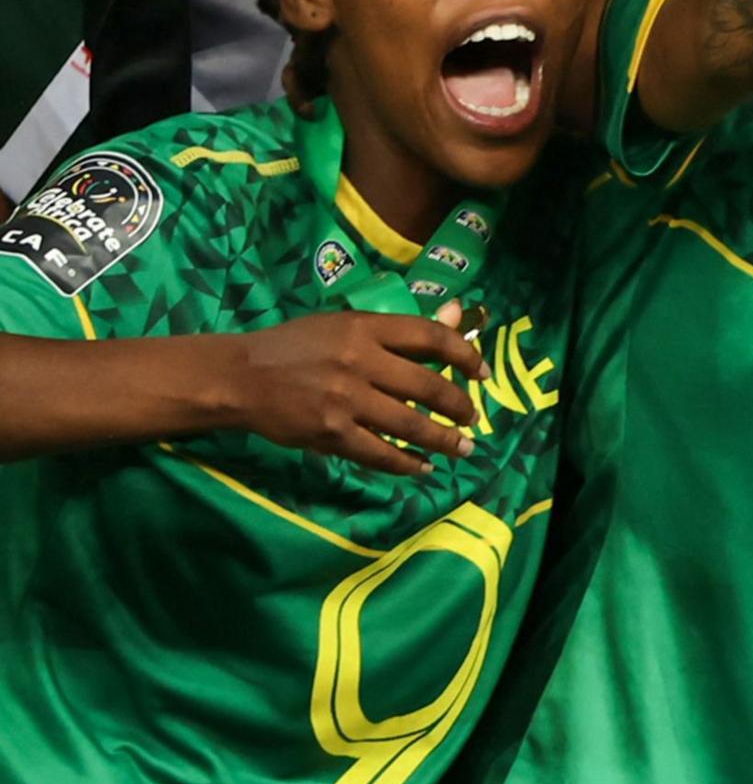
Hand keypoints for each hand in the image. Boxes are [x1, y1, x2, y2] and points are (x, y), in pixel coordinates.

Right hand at [223, 309, 485, 475]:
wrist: (239, 376)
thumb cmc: (297, 347)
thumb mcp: (346, 325)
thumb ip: (402, 329)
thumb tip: (459, 316)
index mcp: (363, 328)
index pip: (430, 337)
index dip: (465, 355)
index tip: (482, 373)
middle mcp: (357, 361)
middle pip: (428, 386)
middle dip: (459, 406)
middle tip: (472, 418)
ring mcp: (344, 399)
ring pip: (411, 425)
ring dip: (444, 440)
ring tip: (463, 448)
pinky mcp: (330, 433)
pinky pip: (381, 455)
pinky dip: (408, 464)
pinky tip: (424, 467)